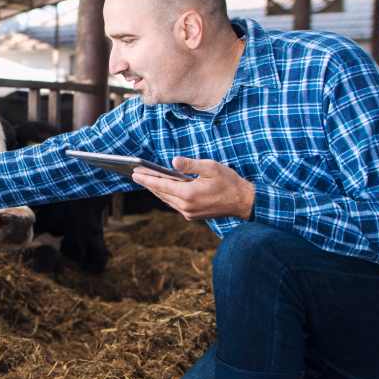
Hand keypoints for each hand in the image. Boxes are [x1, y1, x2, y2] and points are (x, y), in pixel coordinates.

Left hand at [132, 157, 254, 221]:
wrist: (243, 202)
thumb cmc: (229, 182)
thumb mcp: (211, 167)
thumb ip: (190, 165)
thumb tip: (172, 162)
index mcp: (189, 194)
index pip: (161, 185)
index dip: (147, 178)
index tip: (135, 173)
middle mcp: (186, 206)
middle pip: (161, 193)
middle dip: (149, 183)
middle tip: (137, 174)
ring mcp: (188, 213)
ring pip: (167, 200)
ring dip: (157, 190)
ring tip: (147, 180)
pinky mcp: (192, 216)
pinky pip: (174, 204)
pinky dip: (167, 196)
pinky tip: (163, 189)